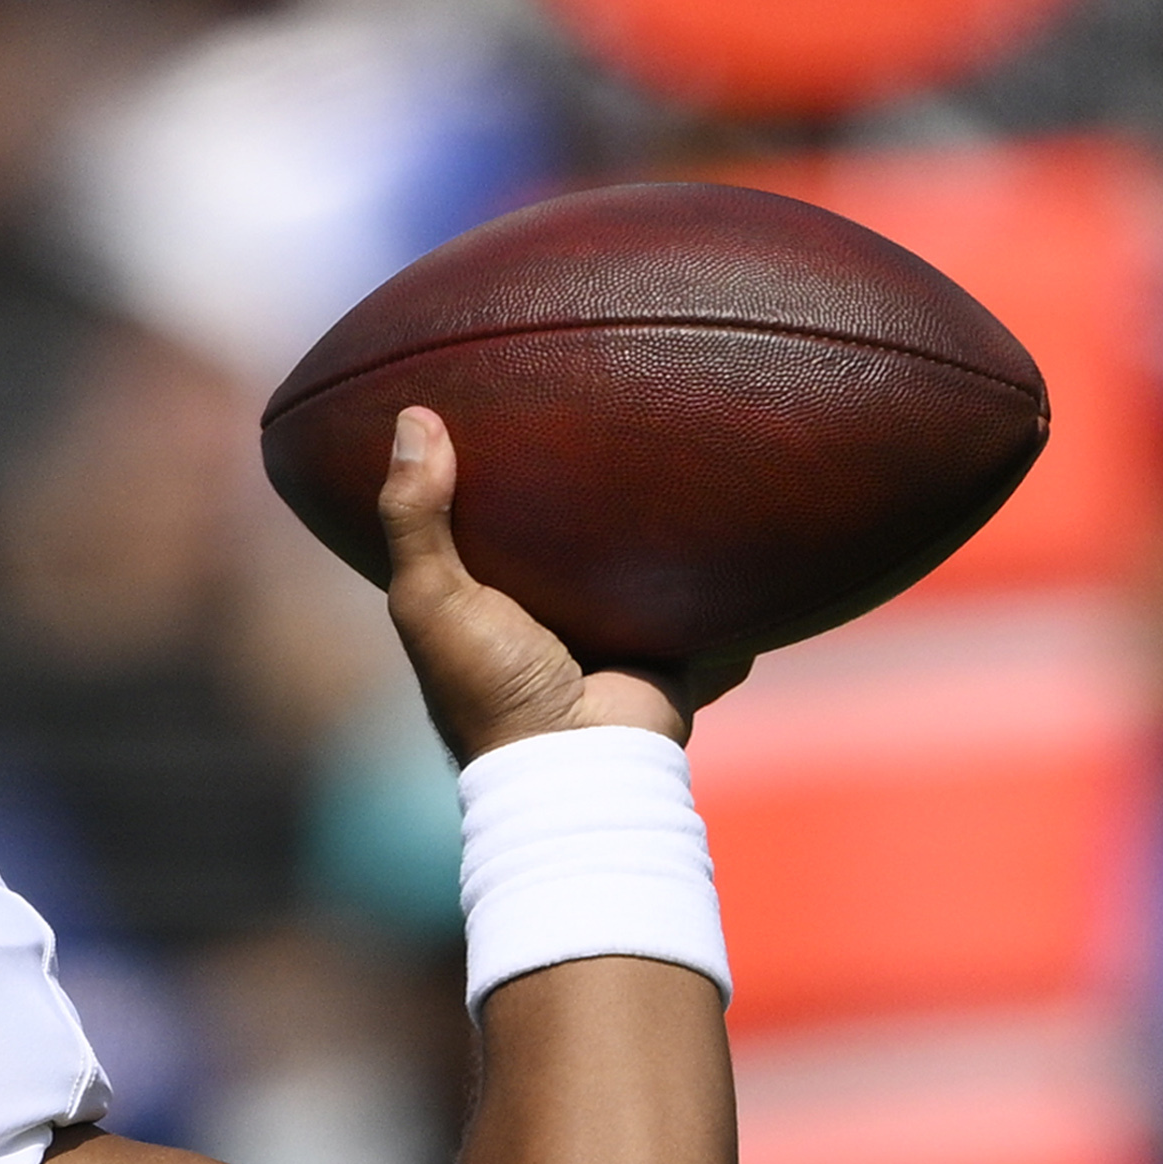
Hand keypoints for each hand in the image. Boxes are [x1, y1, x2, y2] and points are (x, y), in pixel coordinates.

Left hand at [376, 405, 750, 763]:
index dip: (492, 472)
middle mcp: (554, 610)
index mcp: (492, 599)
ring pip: (645, 561)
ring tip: (685, 449)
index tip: (505, 403)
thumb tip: (413, 416)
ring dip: (663, 525)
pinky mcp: (675, 640)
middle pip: (574, 535)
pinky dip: (728, 584)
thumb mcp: (431, 598)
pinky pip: (710, 605)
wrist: (576, 760)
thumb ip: (414, 515)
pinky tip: (750, 526)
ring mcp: (618, 627)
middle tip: (612, 411)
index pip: (490, 520)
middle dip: (593, 489)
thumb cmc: (491, 686)